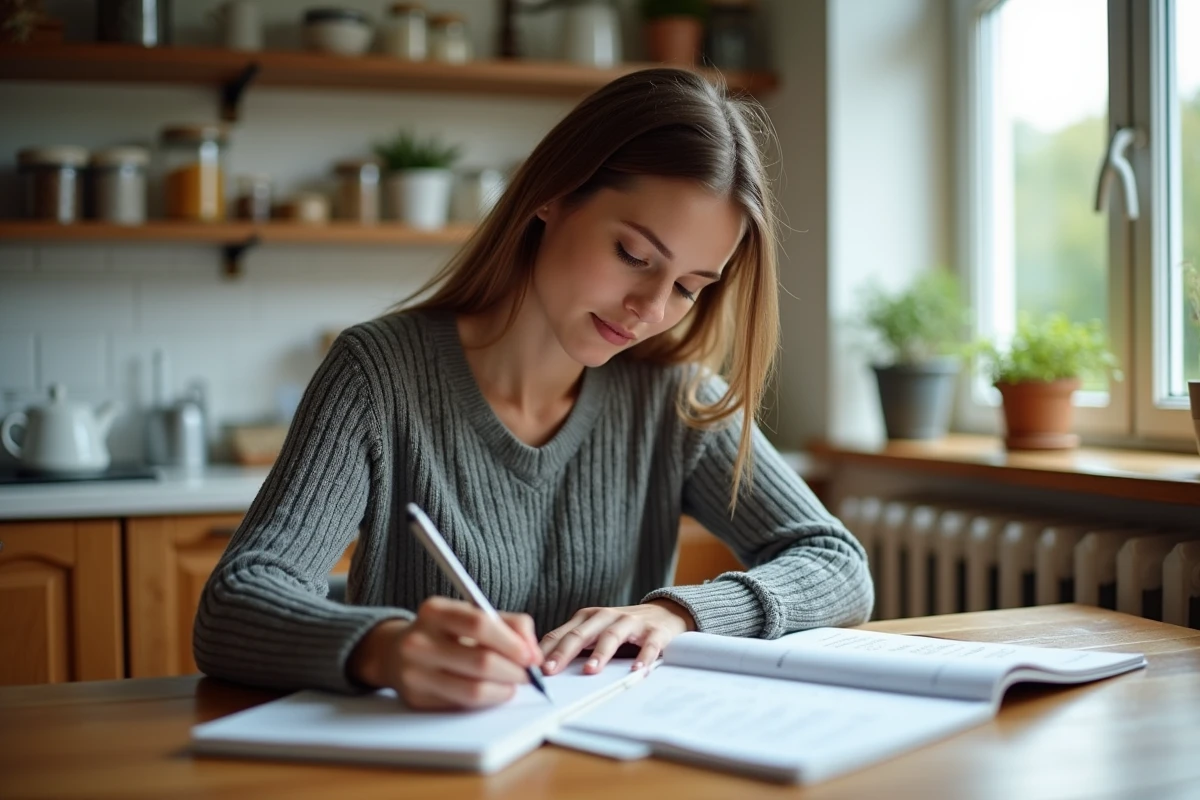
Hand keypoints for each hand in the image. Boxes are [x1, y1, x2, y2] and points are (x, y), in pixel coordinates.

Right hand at [348, 596, 542, 709]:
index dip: (512, 643)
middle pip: (481, 661)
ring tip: (513, 684)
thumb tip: (533, 652)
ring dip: (504, 690)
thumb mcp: (471, 614)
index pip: (480, 624)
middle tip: (528, 674)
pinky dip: (487, 700)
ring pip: (474, 689)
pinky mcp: (417, 699)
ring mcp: (415, 673)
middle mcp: (419, 641)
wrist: (396, 652)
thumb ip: (508, 624)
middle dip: (514, 671)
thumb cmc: (445, 632)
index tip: (531, 655)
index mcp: (434, 611)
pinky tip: (493, 691)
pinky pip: (462, 704)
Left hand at [539, 600, 695, 675]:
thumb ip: (575, 645)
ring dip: (600, 653)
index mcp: (587, 617)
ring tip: (590, 671)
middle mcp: (606, 616)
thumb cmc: (623, 628)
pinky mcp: (654, 631)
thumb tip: (544, 668)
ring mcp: (631, 622)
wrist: (665, 612)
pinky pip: (648, 645)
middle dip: (563, 652)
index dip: (545, 651)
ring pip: (611, 636)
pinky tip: (636, 670)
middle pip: (580, 634)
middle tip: (550, 671)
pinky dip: (642, 657)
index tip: (530, 668)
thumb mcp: (595, 631)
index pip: (560, 634)